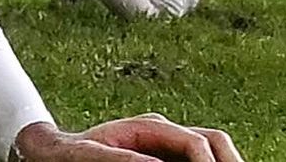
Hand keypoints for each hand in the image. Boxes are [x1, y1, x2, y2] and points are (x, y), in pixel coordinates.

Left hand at [12, 115, 242, 161]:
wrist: (56, 151)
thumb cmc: (72, 152)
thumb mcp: (92, 155)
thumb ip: (123, 159)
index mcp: (150, 126)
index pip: (197, 141)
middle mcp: (165, 131)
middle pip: (215, 140)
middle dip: (229, 160)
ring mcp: (169, 143)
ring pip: (213, 150)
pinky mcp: (167, 156)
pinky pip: (197, 159)